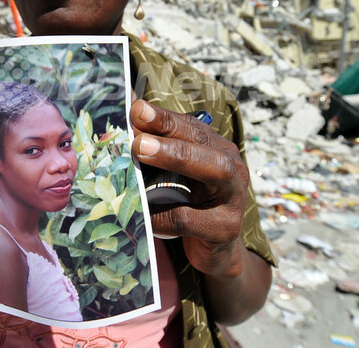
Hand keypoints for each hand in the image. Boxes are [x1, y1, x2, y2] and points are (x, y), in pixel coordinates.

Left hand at [130, 100, 248, 276]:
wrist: (215, 249)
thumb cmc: (190, 205)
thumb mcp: (172, 175)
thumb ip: (154, 150)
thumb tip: (124, 119)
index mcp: (218, 149)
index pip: (192, 127)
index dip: (165, 118)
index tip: (137, 109)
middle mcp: (232, 168)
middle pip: (204, 144)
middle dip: (171, 133)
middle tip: (139, 135)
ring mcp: (233, 198)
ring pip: (214, 172)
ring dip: (176, 158)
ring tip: (140, 151)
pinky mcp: (226, 228)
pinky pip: (190, 219)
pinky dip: (161, 215)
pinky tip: (141, 213)